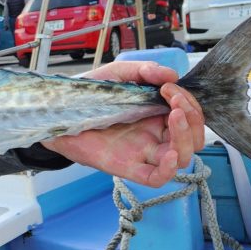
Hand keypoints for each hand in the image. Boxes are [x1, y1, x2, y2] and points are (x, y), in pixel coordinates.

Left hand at [40, 61, 204, 186]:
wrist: (56, 110)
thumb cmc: (87, 95)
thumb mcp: (117, 74)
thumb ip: (143, 71)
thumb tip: (171, 75)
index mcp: (154, 115)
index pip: (189, 116)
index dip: (189, 103)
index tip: (169, 87)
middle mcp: (152, 135)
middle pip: (192, 139)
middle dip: (194, 118)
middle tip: (175, 102)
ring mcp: (140, 152)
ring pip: (180, 158)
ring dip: (186, 138)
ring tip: (175, 116)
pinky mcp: (125, 166)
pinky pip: (154, 178)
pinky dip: (168, 170)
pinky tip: (169, 154)